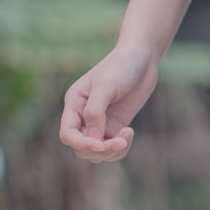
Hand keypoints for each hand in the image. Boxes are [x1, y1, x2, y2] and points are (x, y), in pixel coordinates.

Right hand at [59, 43, 160, 162]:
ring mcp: (100, 122)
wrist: (141, 58)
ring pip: (97, 151)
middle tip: (121, 142)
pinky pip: (113, 146)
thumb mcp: (106, 86)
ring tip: (128, 136)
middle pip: (81, 148)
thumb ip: (96, 112)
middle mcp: (83, 116)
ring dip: (112, 151)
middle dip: (100, 151)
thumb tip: (94, 138)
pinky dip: (121, 146)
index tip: (102, 145)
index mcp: (74, 104)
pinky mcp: (115, 125)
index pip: (68, 134)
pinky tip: (129, 132)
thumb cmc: (121, 66)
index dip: (82, 145)